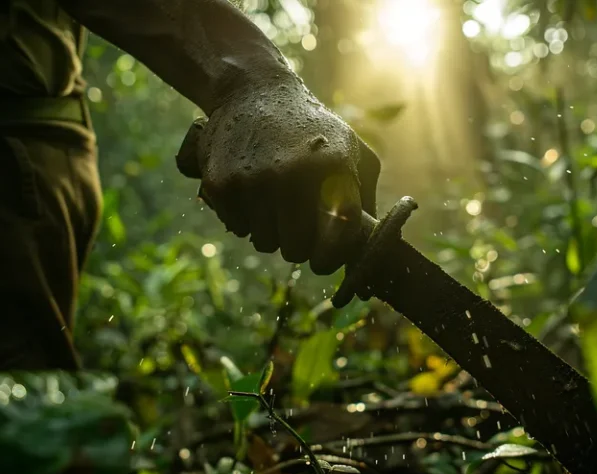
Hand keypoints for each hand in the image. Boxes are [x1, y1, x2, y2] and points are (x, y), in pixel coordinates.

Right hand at [176, 71, 379, 274]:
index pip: (339, 236)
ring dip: (270, 230)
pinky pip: (237, 228)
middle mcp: (293, 175)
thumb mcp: (352, 147)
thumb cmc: (310, 127)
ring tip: (273, 198)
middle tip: (296, 225)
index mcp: (333, 168)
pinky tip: (250, 187)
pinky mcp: (223, 184)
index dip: (331, 257)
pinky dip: (244, 217)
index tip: (324, 261)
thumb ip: (367, 195)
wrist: (252, 90)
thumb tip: (373, 245)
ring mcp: (255, 180)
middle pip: (296, 249)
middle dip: (298, 245)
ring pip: (265, 242)